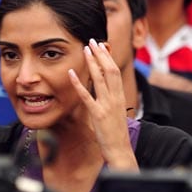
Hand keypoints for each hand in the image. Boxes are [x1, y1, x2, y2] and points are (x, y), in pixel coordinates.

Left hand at [68, 38, 137, 169]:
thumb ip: (111, 98)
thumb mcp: (116, 111)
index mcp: (120, 96)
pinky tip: (71, 73)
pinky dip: (78, 83)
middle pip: (110, 70)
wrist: (120, 150)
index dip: (108, 57)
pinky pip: (87, 96)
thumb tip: (105, 87)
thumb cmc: (116, 132)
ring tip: (85, 50)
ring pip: (100, 79)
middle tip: (92, 41)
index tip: (101, 46)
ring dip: (92, 63)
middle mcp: (116, 98)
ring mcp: (107, 106)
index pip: (115, 71)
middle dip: (101, 54)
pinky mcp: (98, 114)